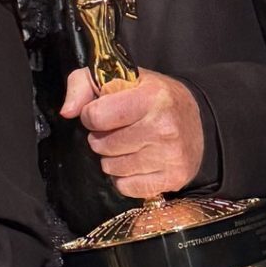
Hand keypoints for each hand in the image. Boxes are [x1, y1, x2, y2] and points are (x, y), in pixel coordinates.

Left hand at [61, 66, 205, 199]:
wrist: (198, 120)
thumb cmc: (151, 97)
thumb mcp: (119, 78)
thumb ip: (83, 85)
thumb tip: (67, 112)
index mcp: (151, 97)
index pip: (96, 116)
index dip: (92, 115)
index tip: (104, 114)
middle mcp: (164, 127)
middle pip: (102, 145)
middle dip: (102, 138)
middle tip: (119, 130)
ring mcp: (171, 155)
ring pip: (111, 168)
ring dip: (113, 159)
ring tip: (130, 146)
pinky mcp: (174, 178)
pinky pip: (126, 187)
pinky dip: (125, 178)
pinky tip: (139, 163)